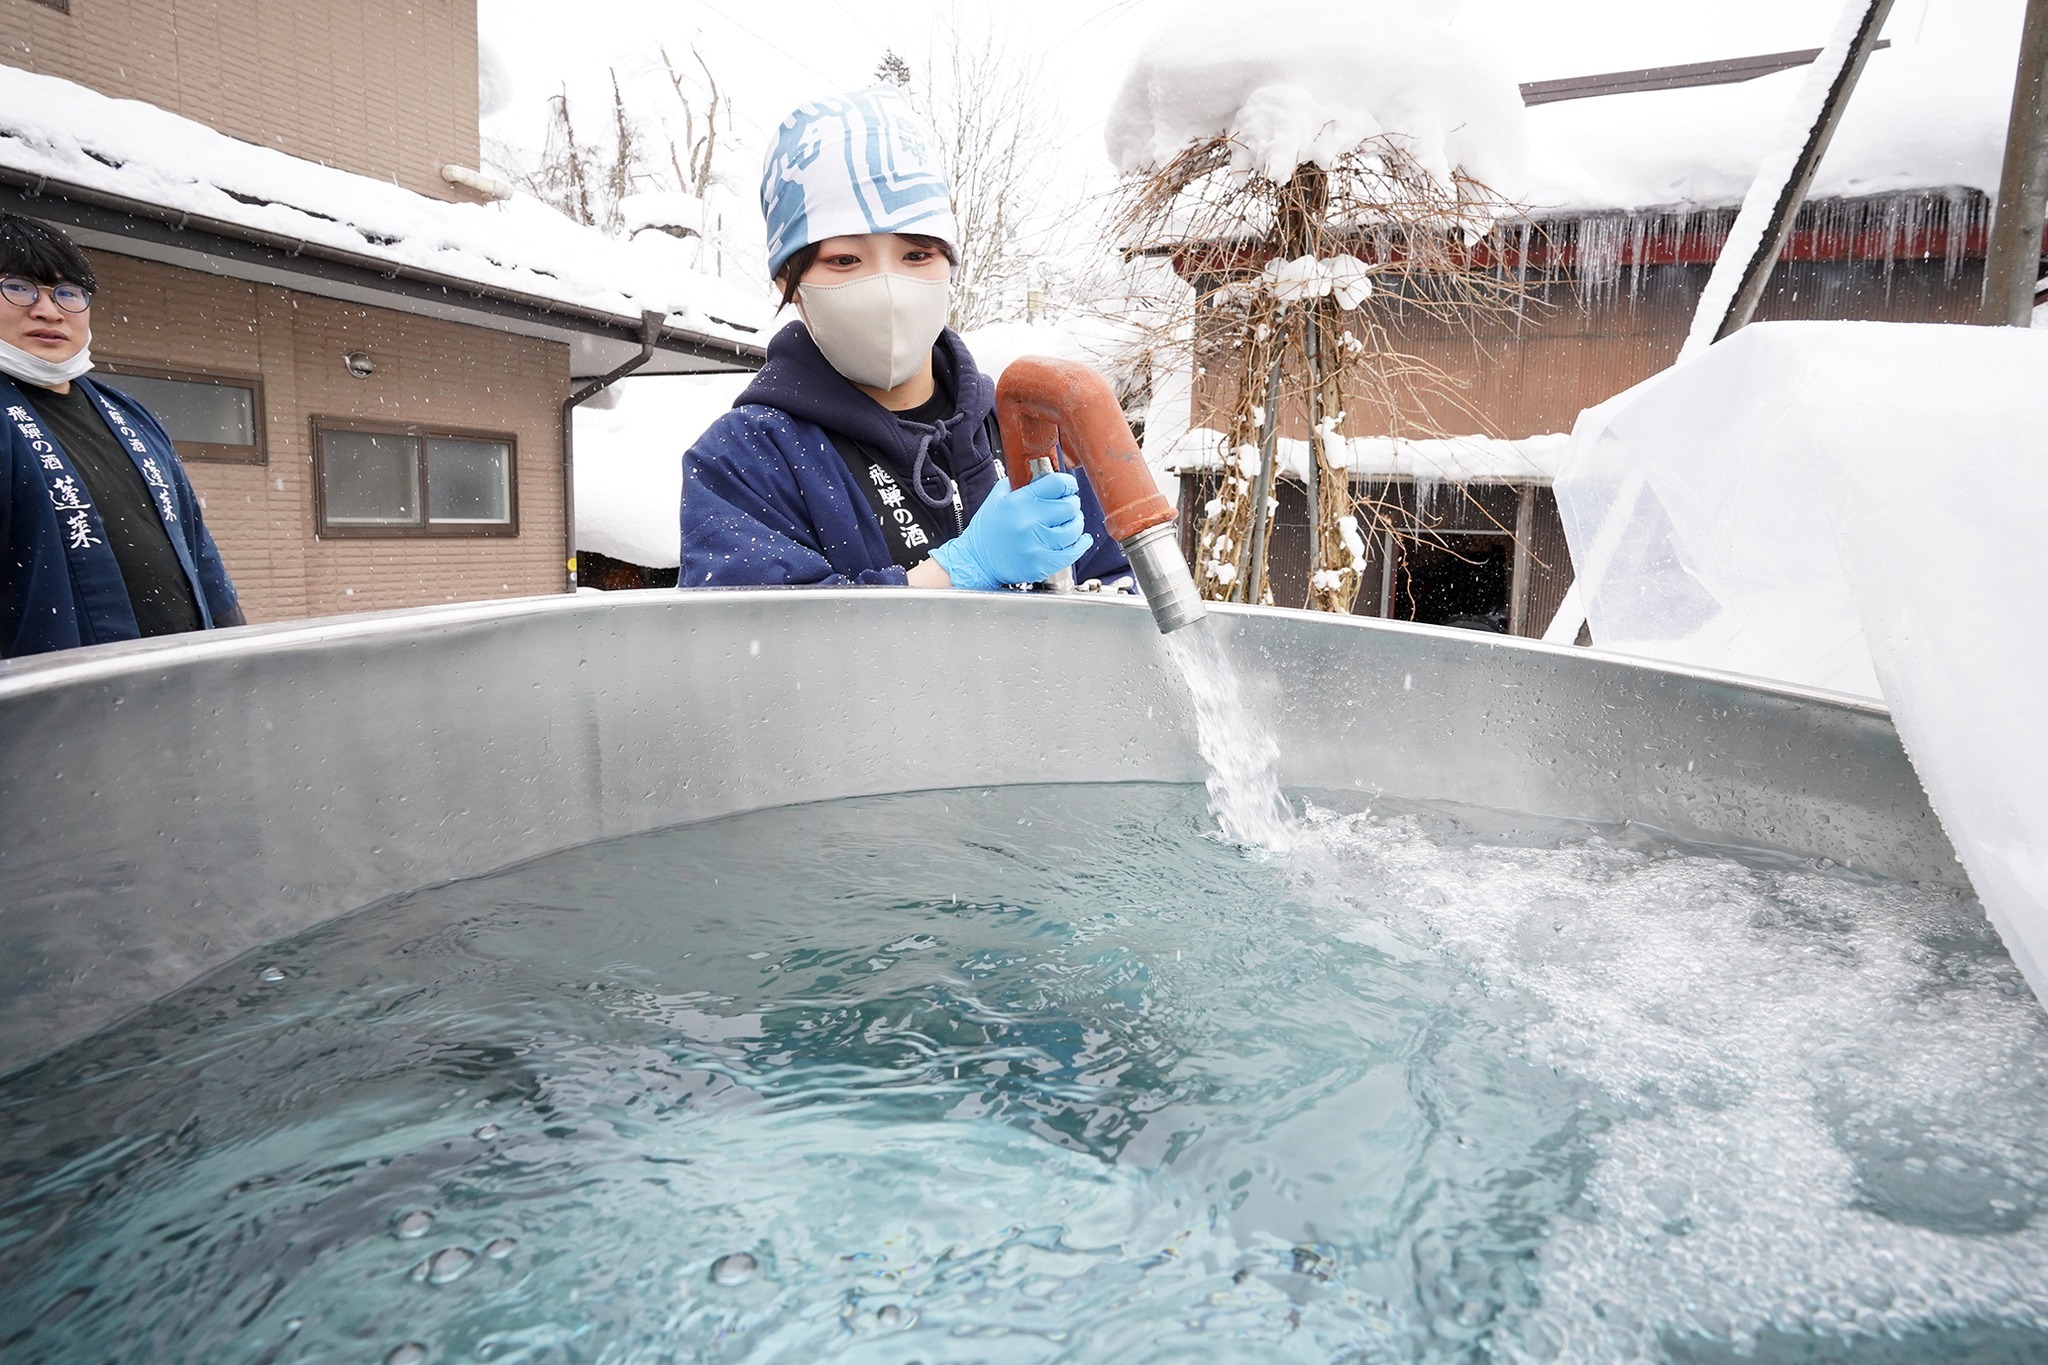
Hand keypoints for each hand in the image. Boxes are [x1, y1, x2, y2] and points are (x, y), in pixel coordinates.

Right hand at [930, 473, 1093, 590]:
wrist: (976, 561)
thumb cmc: (988, 531)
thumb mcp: (997, 498)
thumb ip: (1020, 484)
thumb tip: (1044, 475)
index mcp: (1018, 502)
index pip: (1057, 484)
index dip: (1068, 484)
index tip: (1069, 487)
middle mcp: (1028, 522)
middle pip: (1069, 506)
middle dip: (1071, 504)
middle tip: (1067, 507)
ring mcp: (1036, 544)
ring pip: (1073, 529)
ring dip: (1075, 524)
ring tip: (1069, 523)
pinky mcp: (1041, 564)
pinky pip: (1072, 553)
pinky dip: (1081, 545)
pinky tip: (1081, 540)